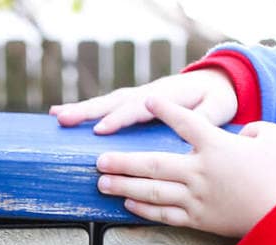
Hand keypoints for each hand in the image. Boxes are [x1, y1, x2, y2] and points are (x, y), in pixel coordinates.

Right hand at [50, 68, 237, 134]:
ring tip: (57, 116)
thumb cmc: (217, 100)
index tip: (100, 130)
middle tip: (64, 118)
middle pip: (115, 101)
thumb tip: (194, 129)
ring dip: (82, 109)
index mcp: (167, 96)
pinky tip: (67, 116)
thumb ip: (205, 120)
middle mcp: (148, 94)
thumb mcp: (218, 110)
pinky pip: (108, 107)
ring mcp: (139, 97)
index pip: (138, 108)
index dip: (119, 119)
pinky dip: (87, 111)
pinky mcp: (134, 103)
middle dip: (88, 110)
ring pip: (108, 102)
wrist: (217, 83)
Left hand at [95, 97, 275, 236]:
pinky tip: (126, 203)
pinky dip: (142, 209)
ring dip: (123, 186)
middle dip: (123, 161)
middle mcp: (200, 173)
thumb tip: (239, 133)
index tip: (146, 101)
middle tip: (98, 159)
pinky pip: (163, 214)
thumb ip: (252, 128)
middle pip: (153, 164)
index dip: (165, 110)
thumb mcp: (272, 137)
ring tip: (101, 183)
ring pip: (151, 192)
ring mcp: (195, 198)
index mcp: (217, 147)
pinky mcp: (195, 220)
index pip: (185, 123)